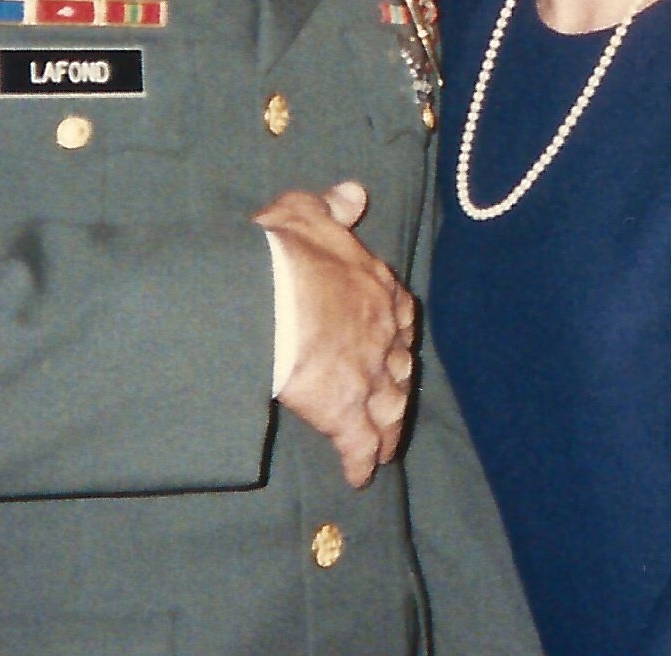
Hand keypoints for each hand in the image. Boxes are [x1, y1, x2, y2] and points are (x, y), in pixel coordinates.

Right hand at [254, 180, 416, 487]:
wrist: (269, 297)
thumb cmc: (286, 251)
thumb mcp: (308, 210)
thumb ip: (334, 205)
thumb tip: (355, 194)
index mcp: (379, 288)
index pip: (401, 312)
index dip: (395, 329)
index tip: (393, 338)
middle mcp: (385, 336)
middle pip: (400, 365)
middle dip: (395, 382)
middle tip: (389, 397)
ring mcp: (370, 378)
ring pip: (390, 410)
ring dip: (387, 428)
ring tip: (383, 446)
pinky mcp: (346, 415)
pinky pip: (360, 446)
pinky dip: (361, 462)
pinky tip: (358, 477)